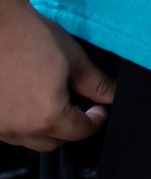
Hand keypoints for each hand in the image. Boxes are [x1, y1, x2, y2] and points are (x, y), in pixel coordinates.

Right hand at [0, 0, 113, 151]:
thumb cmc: (32, 37)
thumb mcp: (74, 60)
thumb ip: (96, 84)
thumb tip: (112, 97)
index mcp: (46, 117)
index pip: (79, 132)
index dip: (95, 121)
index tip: (98, 109)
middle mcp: (18, 129)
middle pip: (53, 141)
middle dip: (69, 128)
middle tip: (77, 105)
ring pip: (27, 138)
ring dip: (42, 127)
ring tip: (49, 101)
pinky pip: (7, 129)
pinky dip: (20, 121)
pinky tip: (24, 100)